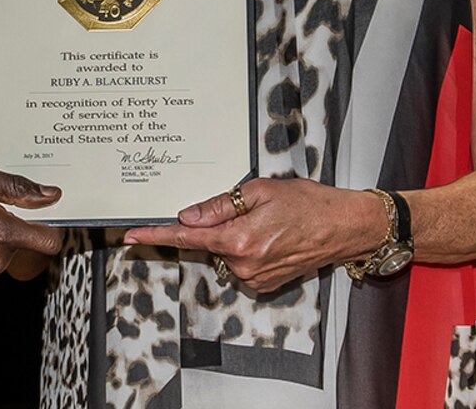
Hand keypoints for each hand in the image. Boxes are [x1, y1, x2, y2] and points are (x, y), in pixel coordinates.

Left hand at [122, 179, 385, 292]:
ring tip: (269, 221)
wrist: (344, 227)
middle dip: (217, 225)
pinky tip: (272, 236)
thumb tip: (188, 215)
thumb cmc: (308, 203)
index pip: (186, 237)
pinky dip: (249, 249)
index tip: (131, 236)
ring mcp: (256, 277)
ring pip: (227, 253)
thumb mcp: (260, 191)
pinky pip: (243, 264)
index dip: (156, 235)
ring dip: (236, 237)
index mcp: (238, 239)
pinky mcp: (266, 284)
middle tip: (248, 208)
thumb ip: (219, 205)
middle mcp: (244, 264)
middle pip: (209, 243)